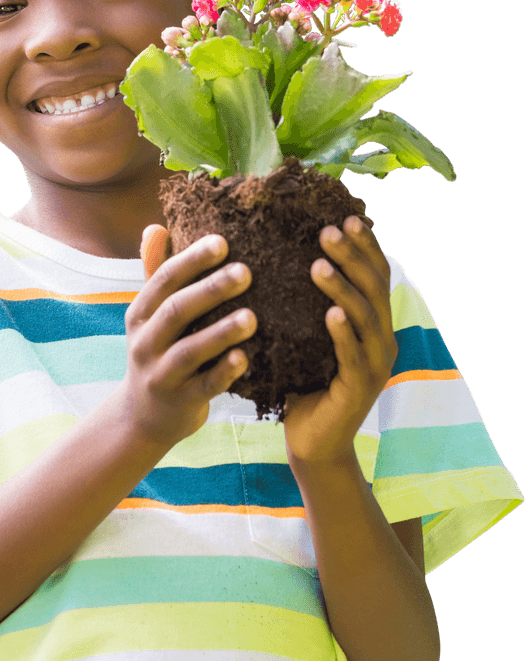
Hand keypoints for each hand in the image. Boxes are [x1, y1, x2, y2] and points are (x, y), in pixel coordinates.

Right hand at [122, 224, 256, 447]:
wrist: (142, 418)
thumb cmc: (157, 353)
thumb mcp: (148, 317)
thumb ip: (155, 273)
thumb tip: (155, 227)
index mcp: (139, 315)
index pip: (163, 280)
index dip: (192, 260)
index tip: (223, 241)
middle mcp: (144, 343)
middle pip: (176, 311)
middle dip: (210, 290)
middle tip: (246, 272)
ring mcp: (161, 375)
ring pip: (189, 351)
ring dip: (220, 332)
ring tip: (252, 317)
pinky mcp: (180, 403)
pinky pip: (204, 386)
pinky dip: (223, 372)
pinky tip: (244, 358)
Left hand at [283, 216, 397, 464]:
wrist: (312, 443)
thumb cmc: (303, 386)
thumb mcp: (304, 339)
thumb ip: (303, 306)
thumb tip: (276, 259)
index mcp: (373, 324)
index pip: (375, 275)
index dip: (364, 246)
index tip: (344, 216)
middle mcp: (383, 339)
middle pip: (375, 287)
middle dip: (353, 256)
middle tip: (328, 230)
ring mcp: (376, 365)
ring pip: (365, 317)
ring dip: (344, 287)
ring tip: (319, 265)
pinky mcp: (361, 389)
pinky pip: (354, 355)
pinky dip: (344, 332)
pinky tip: (331, 312)